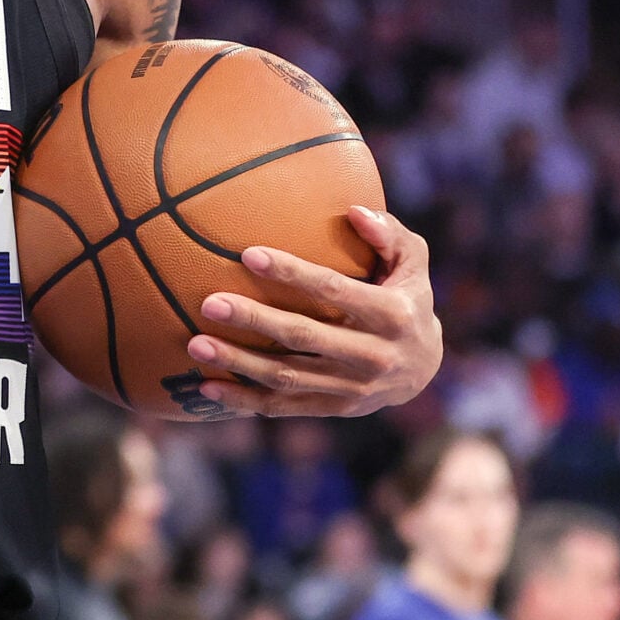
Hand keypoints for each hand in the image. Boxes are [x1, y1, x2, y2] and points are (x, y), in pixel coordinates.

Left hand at [183, 206, 442, 416]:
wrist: (425, 368)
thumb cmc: (407, 296)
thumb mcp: (412, 262)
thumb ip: (387, 234)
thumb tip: (353, 210)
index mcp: (392, 314)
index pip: (335, 290)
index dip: (293, 273)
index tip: (249, 254)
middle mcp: (373, 355)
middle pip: (304, 337)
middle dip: (254, 320)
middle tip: (209, 303)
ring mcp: (353, 388)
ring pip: (287, 376)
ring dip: (238, 363)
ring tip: (195, 345)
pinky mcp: (335, 408)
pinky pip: (284, 406)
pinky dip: (243, 399)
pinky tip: (206, 388)